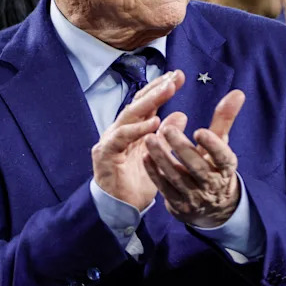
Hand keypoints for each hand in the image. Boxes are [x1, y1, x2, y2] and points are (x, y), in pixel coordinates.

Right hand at [91, 70, 184, 209]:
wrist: (120, 209)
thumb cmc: (138, 183)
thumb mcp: (160, 157)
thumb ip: (168, 136)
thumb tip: (180, 114)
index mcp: (133, 130)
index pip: (146, 104)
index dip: (160, 89)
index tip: (179, 76)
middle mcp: (120, 130)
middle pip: (138, 104)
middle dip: (156, 89)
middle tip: (175, 77)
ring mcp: (110, 141)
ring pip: (129, 115)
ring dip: (149, 102)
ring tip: (167, 90)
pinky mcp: (105, 154)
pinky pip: (120, 138)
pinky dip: (137, 129)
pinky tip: (154, 122)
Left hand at [142, 89, 244, 227]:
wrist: (211, 206)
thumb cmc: (214, 165)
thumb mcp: (222, 144)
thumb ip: (225, 119)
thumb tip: (237, 92)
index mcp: (225, 168)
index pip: (223, 158)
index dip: (212, 145)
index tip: (200, 131)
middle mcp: (211, 184)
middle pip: (197, 167)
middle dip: (182, 149)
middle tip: (167, 128)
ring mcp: (194, 196)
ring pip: (177, 177)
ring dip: (162, 158)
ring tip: (150, 138)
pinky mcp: (178, 204)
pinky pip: (164, 188)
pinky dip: (155, 173)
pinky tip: (145, 156)